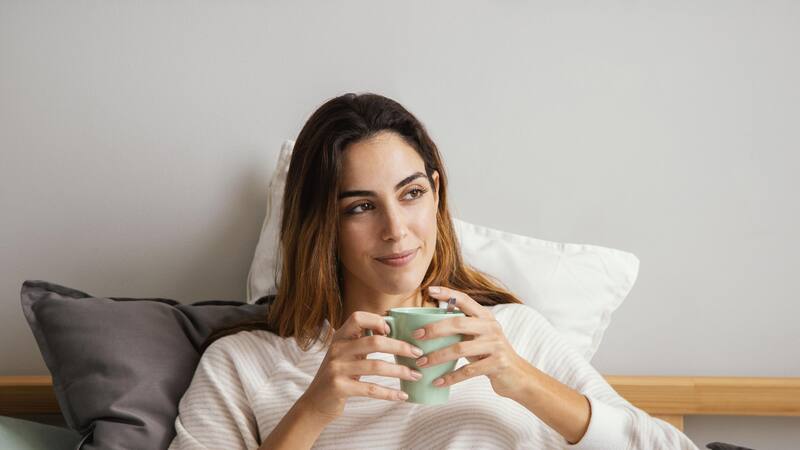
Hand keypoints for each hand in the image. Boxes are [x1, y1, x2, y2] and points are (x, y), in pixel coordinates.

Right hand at [299, 311, 425, 422]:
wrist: (316, 402)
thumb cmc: (339, 375)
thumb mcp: (346, 354)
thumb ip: (363, 342)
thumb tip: (394, 330)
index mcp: (340, 337)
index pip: (358, 318)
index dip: (377, 320)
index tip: (392, 331)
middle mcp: (337, 349)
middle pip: (375, 342)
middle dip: (400, 347)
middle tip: (418, 353)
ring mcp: (337, 368)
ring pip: (376, 366)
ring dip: (400, 371)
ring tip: (416, 375)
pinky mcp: (339, 387)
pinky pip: (370, 389)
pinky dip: (389, 393)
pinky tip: (402, 396)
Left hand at [414, 286, 532, 399]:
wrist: (518, 376)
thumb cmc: (490, 354)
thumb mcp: (479, 337)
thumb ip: (461, 328)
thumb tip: (427, 325)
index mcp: (485, 317)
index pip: (465, 300)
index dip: (447, 293)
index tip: (429, 290)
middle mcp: (491, 327)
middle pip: (458, 323)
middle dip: (434, 329)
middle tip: (417, 336)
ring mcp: (495, 345)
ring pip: (460, 349)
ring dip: (437, 357)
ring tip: (421, 363)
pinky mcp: (497, 364)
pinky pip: (468, 371)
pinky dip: (450, 377)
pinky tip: (437, 381)